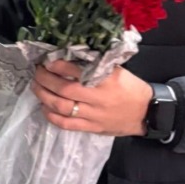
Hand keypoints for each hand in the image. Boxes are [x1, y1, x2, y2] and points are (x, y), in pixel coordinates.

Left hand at [30, 59, 152, 136]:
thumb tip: (69, 56)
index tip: (47, 60)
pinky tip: (44, 107)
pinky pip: (66, 124)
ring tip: (36, 86)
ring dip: (44, 96)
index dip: (58, 65)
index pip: (77, 70)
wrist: (148, 113)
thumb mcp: (117, 71)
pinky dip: (51, 116)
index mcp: (106, 80)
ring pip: (62, 107)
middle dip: (45, 79)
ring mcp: (94, 115)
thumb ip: (96, 65)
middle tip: (37, 72)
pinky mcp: (92, 128)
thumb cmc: (131, 88)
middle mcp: (98, 98)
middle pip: (64, 89)